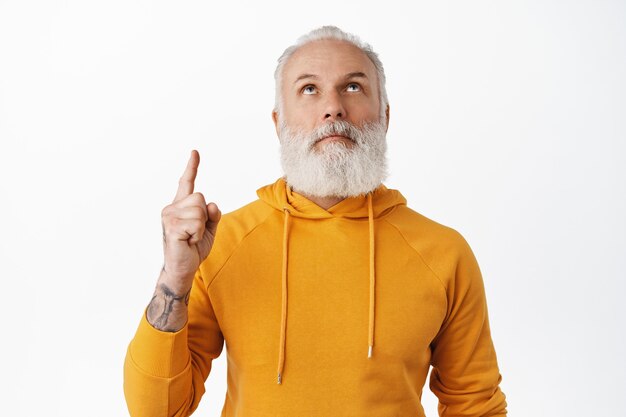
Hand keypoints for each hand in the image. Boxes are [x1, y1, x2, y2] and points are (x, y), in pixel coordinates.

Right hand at [160, 150, 220, 291]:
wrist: (183, 269)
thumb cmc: (193, 249)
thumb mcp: (209, 229)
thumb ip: (213, 215)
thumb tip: (211, 204)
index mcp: (181, 206)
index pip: (187, 183)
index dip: (192, 167)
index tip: (195, 152)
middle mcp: (172, 207)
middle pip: (200, 197)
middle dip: (205, 216)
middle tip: (195, 233)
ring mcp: (169, 216)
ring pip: (200, 209)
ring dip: (202, 227)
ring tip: (191, 238)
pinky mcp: (172, 226)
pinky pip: (197, 223)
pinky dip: (198, 234)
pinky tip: (189, 242)